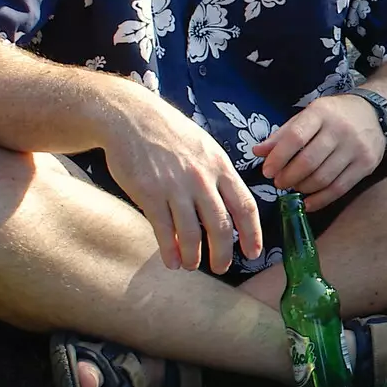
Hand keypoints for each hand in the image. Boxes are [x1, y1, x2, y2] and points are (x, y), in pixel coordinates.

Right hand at [100, 88, 262, 274]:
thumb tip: (230, 206)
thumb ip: (219, 176)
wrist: (133, 118)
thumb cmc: (172, 134)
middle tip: (221, 268)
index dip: (252, 233)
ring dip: (194, 255)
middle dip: (223, 253)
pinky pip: (163, 229)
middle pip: (221, 225)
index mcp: (221, 167)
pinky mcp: (150, 193)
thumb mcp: (207, 148)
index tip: (253, 252)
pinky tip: (171, 261)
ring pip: (191, 232)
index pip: (246, 206)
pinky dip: (169, 250)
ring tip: (192, 266)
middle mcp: (203, 179)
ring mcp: (176, 187)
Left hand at [253, 94, 384, 212]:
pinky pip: (339, 188)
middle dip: (288, 177)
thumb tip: (257, 152)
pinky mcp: (367, 165)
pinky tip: (307, 202)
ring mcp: (356, 148)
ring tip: (294, 187)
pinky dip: (320, 200)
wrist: (375, 114)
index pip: (295, 138)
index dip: (278, 158)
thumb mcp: (309, 115)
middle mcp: (341, 130)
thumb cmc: (335, 115)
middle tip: (279, 182)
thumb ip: (284, 134)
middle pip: (308, 162)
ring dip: (302, 188)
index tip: (267, 171)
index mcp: (321, 113)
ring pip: (323, 178)